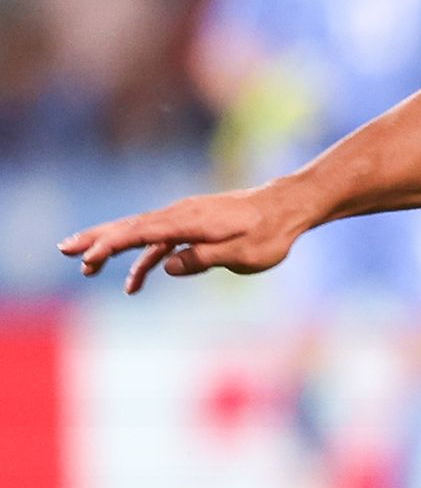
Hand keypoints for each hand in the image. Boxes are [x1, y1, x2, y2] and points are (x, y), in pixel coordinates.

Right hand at [60, 185, 312, 293]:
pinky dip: (143, 257)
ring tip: (86, 267)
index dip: (112, 245)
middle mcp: (181, 215)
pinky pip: (160, 241)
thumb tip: (167, 266)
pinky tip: (134, 280)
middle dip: (96, 239)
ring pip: (140, 233)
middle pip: (130, 227)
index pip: (142, 233)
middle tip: (64, 250)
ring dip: (113, 249)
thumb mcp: (244, 254)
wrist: (288, 206)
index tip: (88, 258)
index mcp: (190, 222)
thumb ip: (205, 259)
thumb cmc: (271, 233)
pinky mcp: (192, 225)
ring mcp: (185, 218)